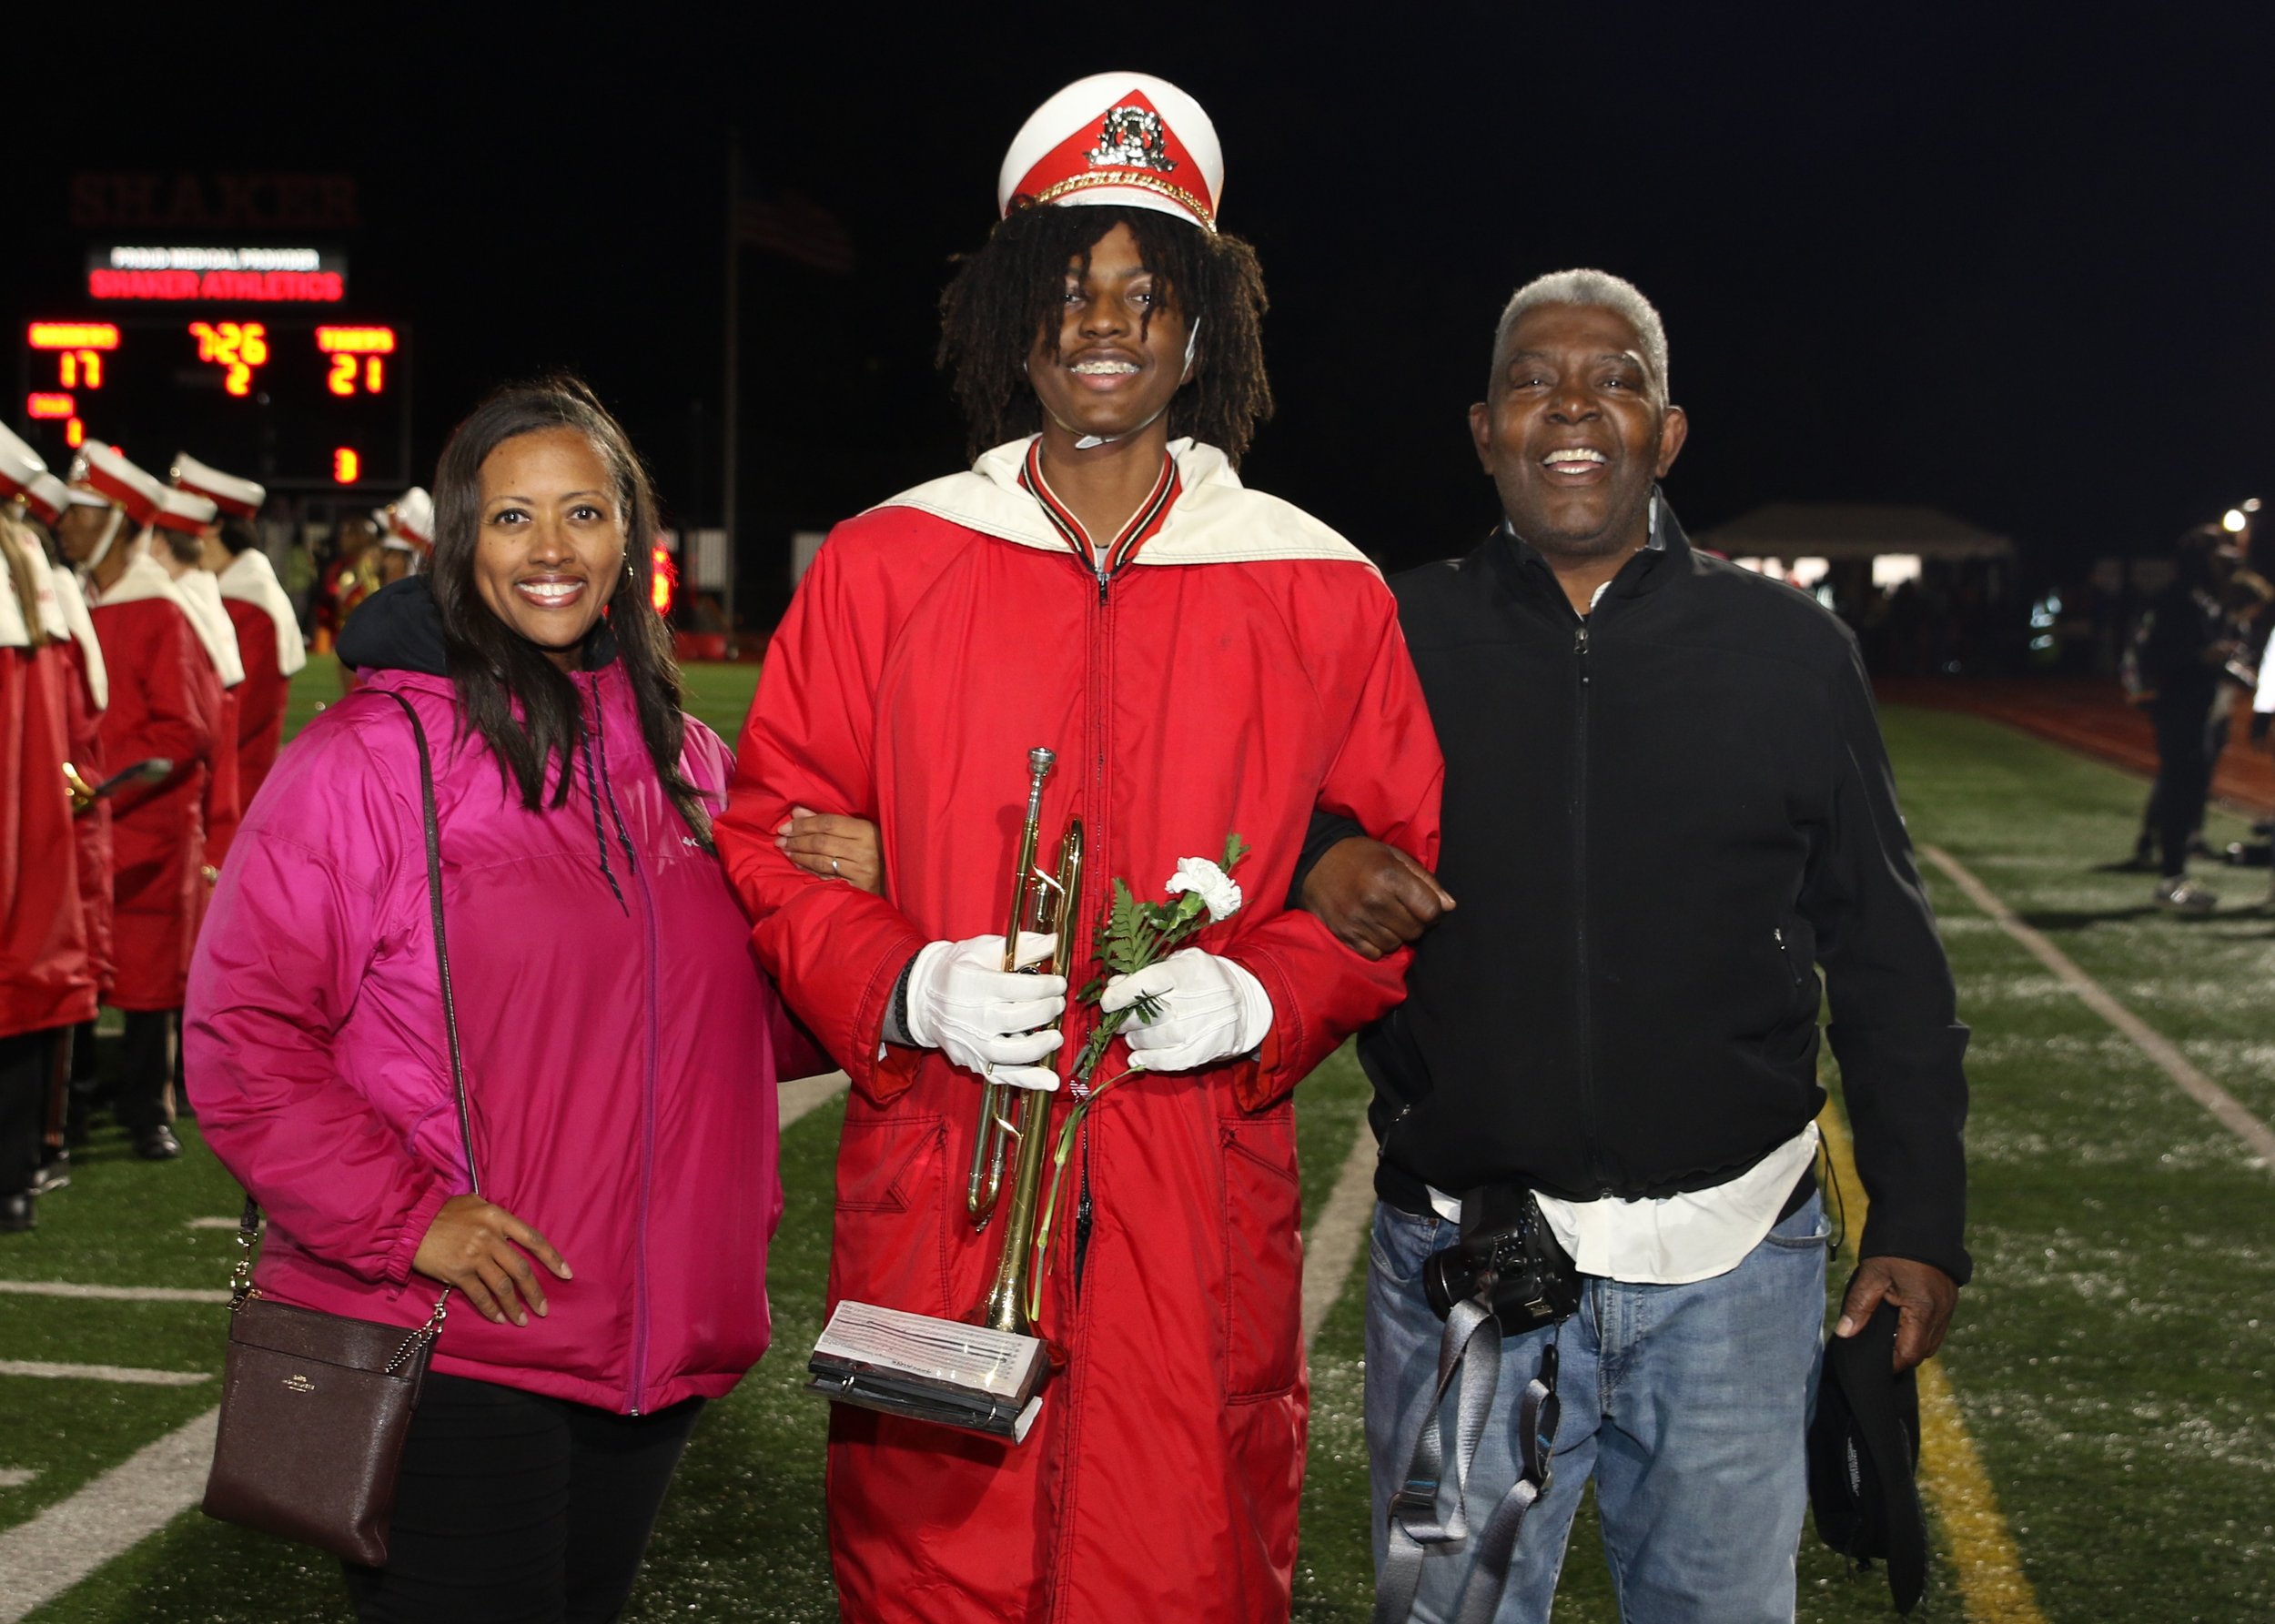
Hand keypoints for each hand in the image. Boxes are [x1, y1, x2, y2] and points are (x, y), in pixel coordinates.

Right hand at [411, 1194, 572, 1326]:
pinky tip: (499, 1319)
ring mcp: (474, 1256)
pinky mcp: (458, 1273)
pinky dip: (491, 1309)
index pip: (534, 1239)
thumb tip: (510, 1228)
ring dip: (515, 1306)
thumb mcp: (473, 1202)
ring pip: (503, 1286)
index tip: (566, 1275)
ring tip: (523, 1320)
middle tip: (544, 1308)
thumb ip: (494, 1214)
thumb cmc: (442, 1212)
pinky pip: (480, 1295)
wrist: (410, 1223)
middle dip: (535, 1292)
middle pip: (520, 1269)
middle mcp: (490, 1237)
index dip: (552, 1259)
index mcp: (498, 1217)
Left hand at [776, 805, 883, 894]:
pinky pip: (827, 878)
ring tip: (786, 851)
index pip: (828, 823)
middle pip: (822, 843)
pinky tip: (799, 865)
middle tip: (780, 840)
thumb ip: (829, 820)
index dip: (804, 824)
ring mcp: (861, 872)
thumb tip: (796, 811)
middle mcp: (864, 852)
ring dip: (800, 856)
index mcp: (867, 832)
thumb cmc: (878, 849)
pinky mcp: (857, 889)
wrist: (900, 876)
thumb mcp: (860, 830)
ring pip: (822, 861)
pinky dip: (809, 871)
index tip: (785, 826)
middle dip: (797, 841)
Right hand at [904, 933, 1066, 1090]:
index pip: (1016, 988)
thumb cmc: (956, 970)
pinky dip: (1028, 1080)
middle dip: (1046, 1011)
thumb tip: (1054, 942)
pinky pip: (1002, 1075)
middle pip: (1017, 1019)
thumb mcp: (984, 949)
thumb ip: (1021, 946)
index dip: (1045, 986)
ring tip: (1056, 1036)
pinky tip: (1049, 1081)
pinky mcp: (973, 1061)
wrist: (923, 999)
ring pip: (1011, 1052)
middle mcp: (971, 1017)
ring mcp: (971, 1043)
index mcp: (972, 983)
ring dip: (1040, 1046)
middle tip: (1058, 1004)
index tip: (1059, 983)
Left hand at [1100, 948, 1271, 1071]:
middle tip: (1119, 1020)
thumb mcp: (1183, 962)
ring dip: (1135, 1038)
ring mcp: (1199, 1028)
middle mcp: (1194, 1001)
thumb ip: (1149, 970)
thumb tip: (1116, 985)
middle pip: (1147, 1014)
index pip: (1150, 982)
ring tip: (1132, 1034)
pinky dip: (1149, 1061)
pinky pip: (1170, 1060)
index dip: (1123, 993)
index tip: (1107, 1001)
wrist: (1246, 1004)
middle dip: (1125, 1019)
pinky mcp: (1203, 1051)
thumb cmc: (1205, 978)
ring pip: (1154, 1038)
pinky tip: (1137, 1058)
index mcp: (1187, 972)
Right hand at [1299, 837, 1453, 959]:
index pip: (1430, 910)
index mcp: (1389, 877)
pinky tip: (1373, 928)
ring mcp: (1357, 921)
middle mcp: (1374, 901)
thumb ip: (1424, 879)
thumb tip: (1449, 906)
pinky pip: (1375, 953)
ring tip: (1386, 918)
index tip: (1423, 904)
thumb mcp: (1394, 856)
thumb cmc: (1360, 856)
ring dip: (1397, 934)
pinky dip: (1379, 944)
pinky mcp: (1344, 934)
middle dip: (1415, 922)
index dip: (1433, 909)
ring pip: (1396, 944)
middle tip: (1403, 910)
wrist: (1314, 861)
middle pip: (1415, 930)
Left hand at [1836, 1256, 1957, 1371]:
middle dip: (1902, 1354)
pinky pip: (1936, 1325)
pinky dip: (1921, 1329)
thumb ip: (1858, 1306)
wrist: (1922, 1218)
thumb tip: (1845, 1334)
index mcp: (1923, 1310)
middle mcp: (1941, 1313)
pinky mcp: (1949, 1298)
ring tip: (1888, 1333)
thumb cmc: (1894, 1247)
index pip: (1909, 1353)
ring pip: (1932, 1340)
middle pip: (1923, 1351)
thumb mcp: (1871, 1275)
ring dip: (1912, 1341)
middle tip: (1878, 1347)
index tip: (1873, 1361)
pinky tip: (1903, 1319)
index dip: (1891, 1363)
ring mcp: (1948, 1306)